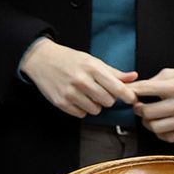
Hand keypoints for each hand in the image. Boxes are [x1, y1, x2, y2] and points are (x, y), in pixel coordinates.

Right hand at [20, 37, 137, 117]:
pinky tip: (77, 98)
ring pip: (96, 110)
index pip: (117, 88)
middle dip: (108, 98)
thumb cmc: (68, 59)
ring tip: (87, 95)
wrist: (41, 60)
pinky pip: (81, 114)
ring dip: (95, 105)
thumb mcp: (92, 61)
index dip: (128, 96)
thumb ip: (113, 72)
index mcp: (92, 68)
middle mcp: (81, 81)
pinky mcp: (61, 102)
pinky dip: (82, 109)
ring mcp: (70, 93)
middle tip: (101, 91)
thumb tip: (133, 77)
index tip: (131, 98)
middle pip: (108, 101)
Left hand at [130, 67, 173, 142]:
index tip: (128, 94)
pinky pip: (168, 137)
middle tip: (139, 106)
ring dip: (148, 122)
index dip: (131, 92)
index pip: (144, 90)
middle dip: (138, 109)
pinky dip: (160, 132)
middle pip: (147, 112)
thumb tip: (132, 89)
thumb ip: (152, 81)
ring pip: (155, 127)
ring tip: (150, 116)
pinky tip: (162, 124)